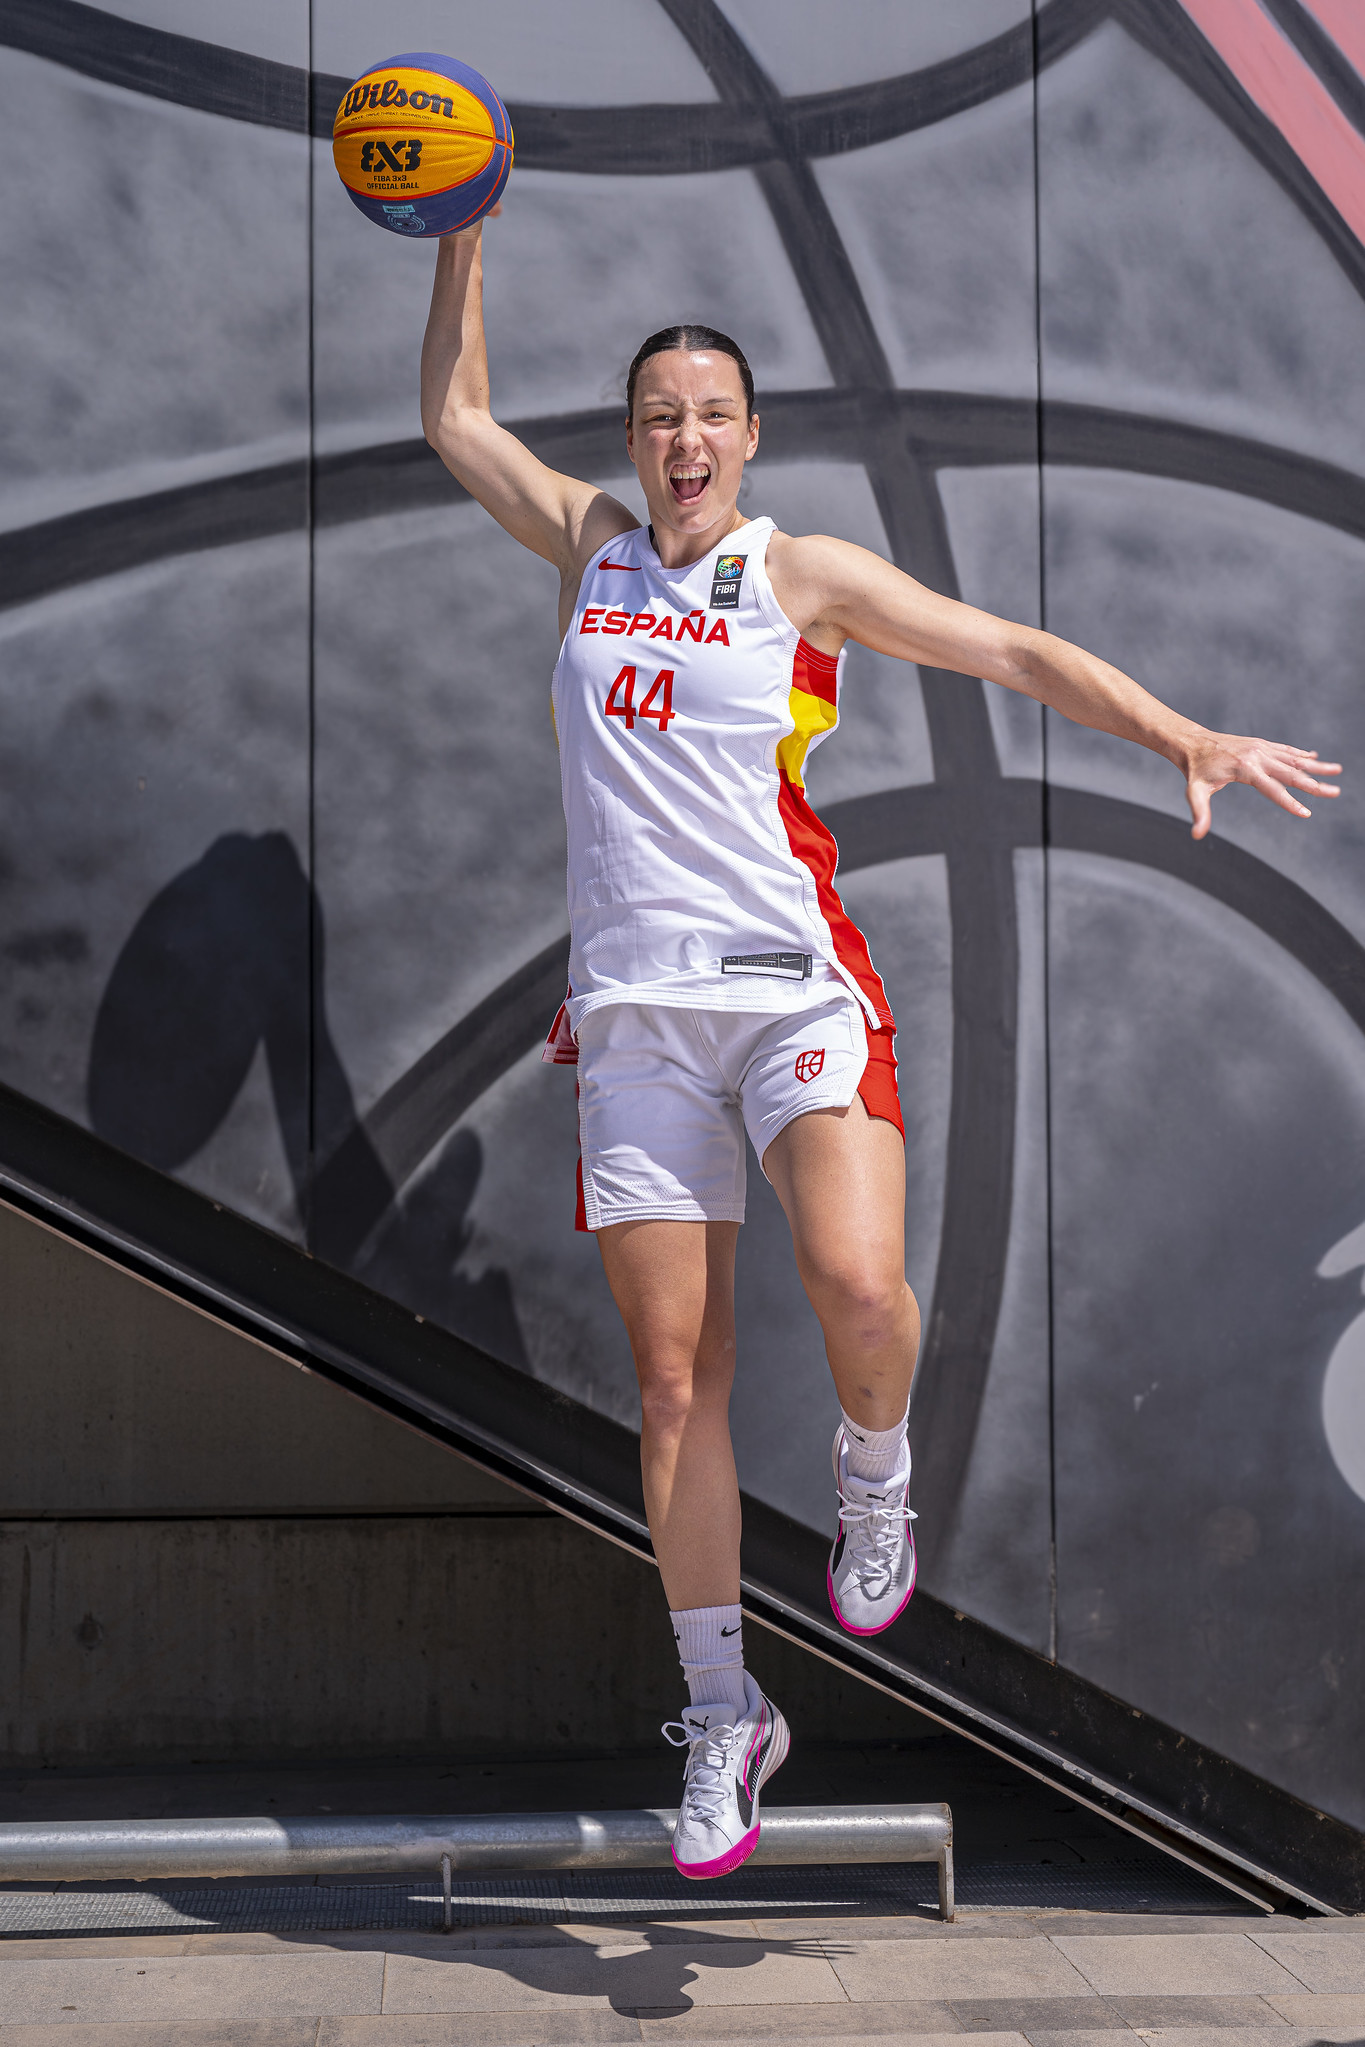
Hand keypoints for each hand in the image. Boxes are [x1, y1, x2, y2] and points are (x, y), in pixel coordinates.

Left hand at [1184, 733, 1341, 839]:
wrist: (1192, 742)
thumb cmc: (1195, 771)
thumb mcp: (1194, 792)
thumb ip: (1199, 813)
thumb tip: (1196, 835)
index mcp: (1246, 769)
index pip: (1273, 789)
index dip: (1290, 802)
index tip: (1307, 813)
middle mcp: (1258, 757)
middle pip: (1292, 773)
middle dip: (1315, 785)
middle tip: (1336, 793)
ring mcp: (1262, 749)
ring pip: (1294, 759)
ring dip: (1317, 766)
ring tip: (1337, 771)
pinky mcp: (1261, 744)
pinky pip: (1286, 750)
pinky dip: (1302, 755)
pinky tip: (1315, 758)